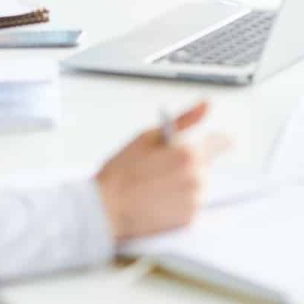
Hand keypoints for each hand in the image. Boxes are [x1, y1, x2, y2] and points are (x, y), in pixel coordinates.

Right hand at [96, 101, 224, 239]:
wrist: (107, 208)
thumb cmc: (123, 171)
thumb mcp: (149, 136)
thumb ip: (184, 120)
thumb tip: (205, 105)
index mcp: (188, 154)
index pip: (219, 143)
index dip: (218, 140)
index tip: (220, 141)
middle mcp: (196, 179)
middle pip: (204, 165)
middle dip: (189, 162)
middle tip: (162, 165)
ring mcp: (194, 202)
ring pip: (199, 184)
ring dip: (186, 181)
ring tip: (158, 183)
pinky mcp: (189, 221)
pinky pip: (192, 204)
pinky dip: (181, 200)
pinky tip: (159, 197)